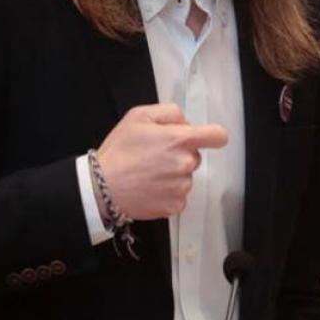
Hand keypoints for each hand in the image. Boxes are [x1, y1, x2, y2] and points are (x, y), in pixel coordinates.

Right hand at [95, 103, 227, 220]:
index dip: (212, 136)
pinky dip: (167, 192)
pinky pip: (178, 195)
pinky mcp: (175, 206)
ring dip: (173, 174)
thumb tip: (185, 123)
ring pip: (186, 176)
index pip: (218, 136)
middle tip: (154, 156)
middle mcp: (186, 164)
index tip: (206, 139)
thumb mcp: (138, 116)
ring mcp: (182, 187)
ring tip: (148, 173)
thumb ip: (169, 113)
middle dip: (180, 154)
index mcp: (181, 139)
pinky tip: (149, 188)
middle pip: (195, 156)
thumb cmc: (119, 151)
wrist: (102, 188)